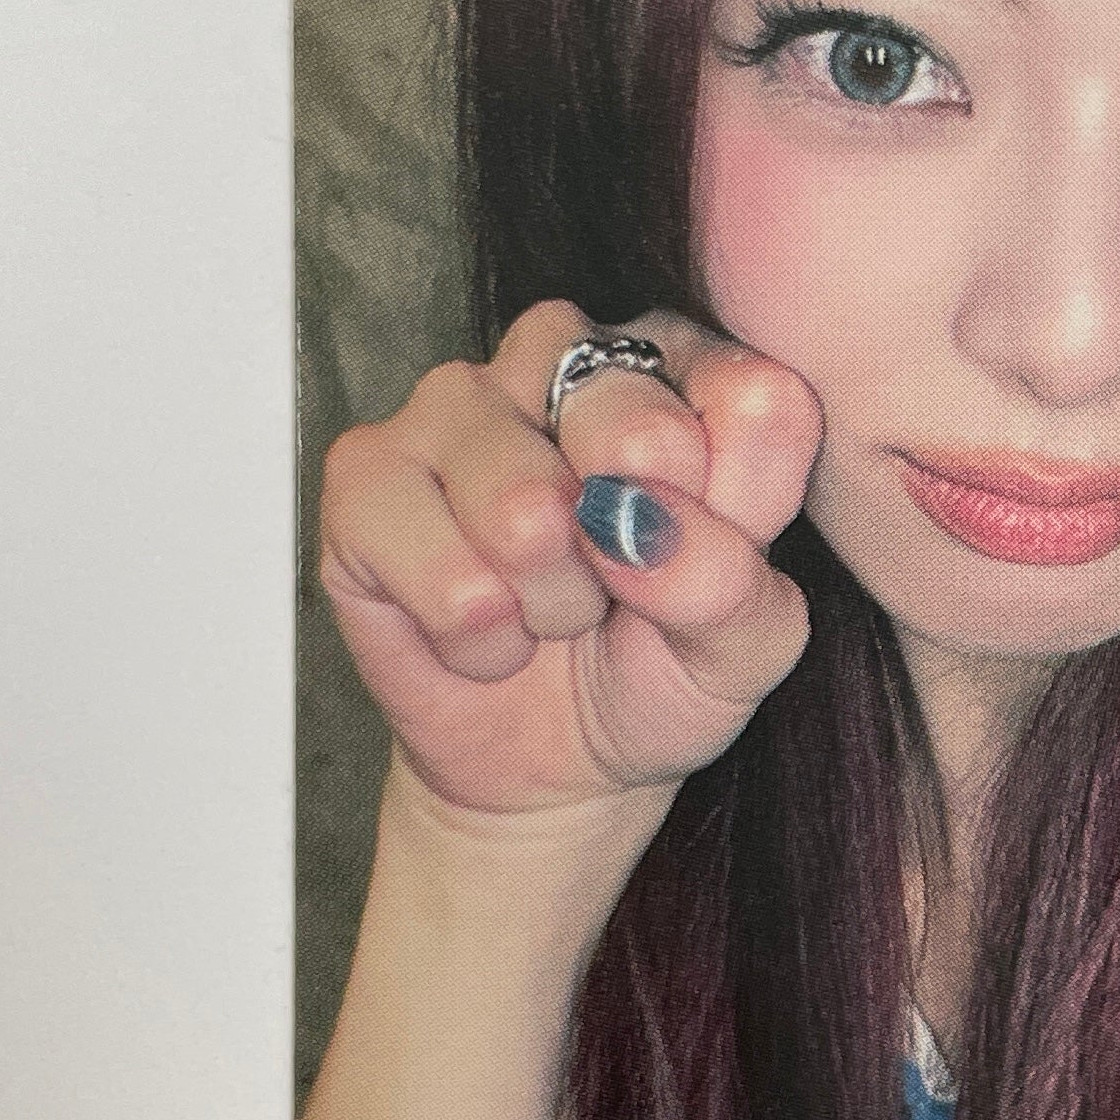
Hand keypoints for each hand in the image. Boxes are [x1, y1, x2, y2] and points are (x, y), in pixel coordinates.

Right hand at [318, 303, 820, 820]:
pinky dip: (476, 637)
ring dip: (550, 601)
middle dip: (633, 557)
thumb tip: (642, 529)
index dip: (736, 515)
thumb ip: (733, 579)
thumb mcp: (745, 646)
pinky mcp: (365, 470)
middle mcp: (564, 355)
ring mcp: (455, 400)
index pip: (754, 399)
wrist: (553, 764)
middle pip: (636, 429)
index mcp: (682, 366)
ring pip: (524, 504)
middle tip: (614, 584)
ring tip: (547, 609)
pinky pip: (444, 573)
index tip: (705, 560)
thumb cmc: (657, 671)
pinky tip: (480, 628)